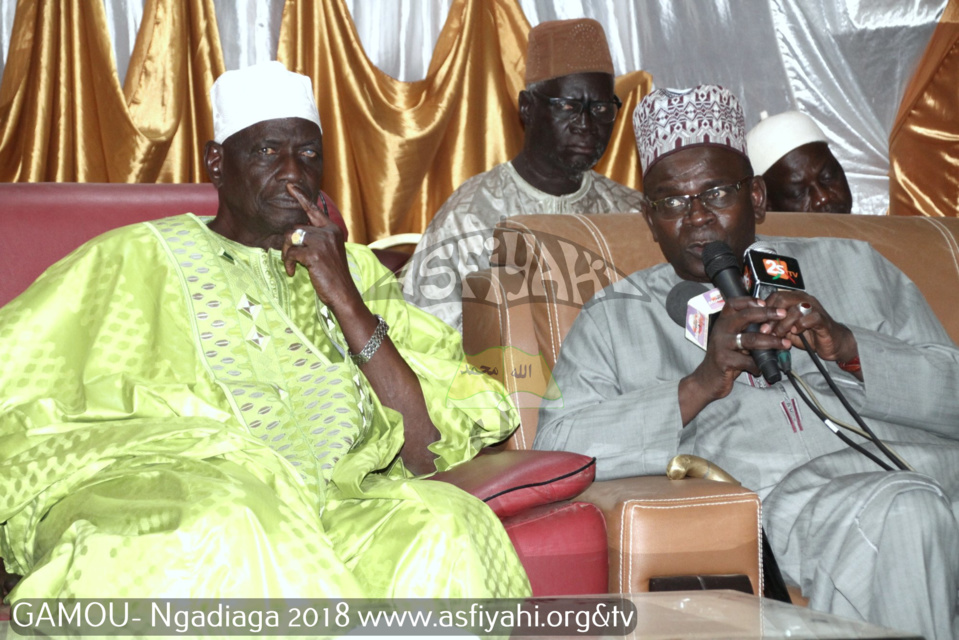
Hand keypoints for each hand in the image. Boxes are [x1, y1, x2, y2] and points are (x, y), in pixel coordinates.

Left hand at [281, 184, 362, 313]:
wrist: (344, 294)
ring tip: (291, 266)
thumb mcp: (328, 252)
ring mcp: (322, 241)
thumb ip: (316, 239)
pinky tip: (292, 272)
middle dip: (287, 243)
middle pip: (296, 227)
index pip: (314, 210)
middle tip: (288, 259)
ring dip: (286, 253)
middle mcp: (328, 231)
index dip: (301, 197)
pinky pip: (291, 252)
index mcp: (333, 229)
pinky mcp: (314, 253)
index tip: (290, 186)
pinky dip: (288, 263)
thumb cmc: (333, 276)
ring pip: (291, 237)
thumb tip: (294, 234)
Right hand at [679, 296, 788, 424]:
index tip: (766, 302)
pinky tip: (761, 368)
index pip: (733, 304)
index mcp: (722, 322)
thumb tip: (771, 324)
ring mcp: (721, 345)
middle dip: (767, 314)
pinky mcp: (724, 361)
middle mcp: (720, 330)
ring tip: (785, 344)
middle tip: (783, 315)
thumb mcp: (732, 340)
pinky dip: (758, 365)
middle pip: (745, 316)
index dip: (749, 300)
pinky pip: (748, 361)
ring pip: (751, 339)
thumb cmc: (724, 358)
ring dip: (771, 341)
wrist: (707, 379)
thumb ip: (746, 332)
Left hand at [761, 291, 858, 363]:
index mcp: (794, 298)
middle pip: (782, 299)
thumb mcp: (786, 329)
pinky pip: (810, 318)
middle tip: (765, 330)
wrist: (831, 343)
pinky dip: (800, 326)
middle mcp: (804, 299)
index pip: (775, 296)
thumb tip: (757, 326)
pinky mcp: (823, 319)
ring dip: (783, 324)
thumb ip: (775, 324)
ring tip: (778, 334)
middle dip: (771, 316)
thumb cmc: (808, 334)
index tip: (757, 323)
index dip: (764, 309)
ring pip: (795, 309)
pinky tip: (796, 332)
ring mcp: (815, 308)